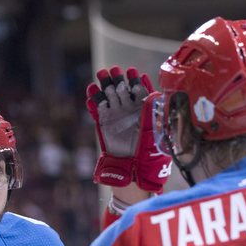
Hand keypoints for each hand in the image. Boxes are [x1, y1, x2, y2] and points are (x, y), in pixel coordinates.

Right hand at [86, 66, 171, 192]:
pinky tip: (91, 90)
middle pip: (123, 90)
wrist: (133, 174)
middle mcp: (130, 112)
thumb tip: (152, 94)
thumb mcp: (154, 135)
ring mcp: (116, 117)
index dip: (136, 81)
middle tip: (113, 70)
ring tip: (101, 74)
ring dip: (105, 85)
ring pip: (109, 96)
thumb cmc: (150, 157)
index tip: (133, 72)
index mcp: (146, 112)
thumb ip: (152, 115)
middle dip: (118, 79)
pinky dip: (93, 100)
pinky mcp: (104, 125)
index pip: (140, 91)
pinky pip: (97, 110)